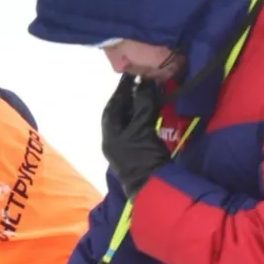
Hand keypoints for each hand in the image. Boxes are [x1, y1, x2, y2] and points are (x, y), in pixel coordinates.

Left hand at [100, 74, 170, 197]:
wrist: (154, 188)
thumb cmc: (143, 158)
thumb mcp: (142, 129)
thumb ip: (143, 105)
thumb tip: (144, 82)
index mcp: (109, 135)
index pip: (112, 107)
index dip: (121, 90)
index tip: (131, 75)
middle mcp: (113, 141)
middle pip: (119, 113)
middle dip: (130, 97)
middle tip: (142, 81)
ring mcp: (125, 148)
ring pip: (129, 121)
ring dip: (138, 106)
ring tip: (149, 92)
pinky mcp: (138, 153)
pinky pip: (138, 128)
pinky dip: (144, 117)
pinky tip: (154, 110)